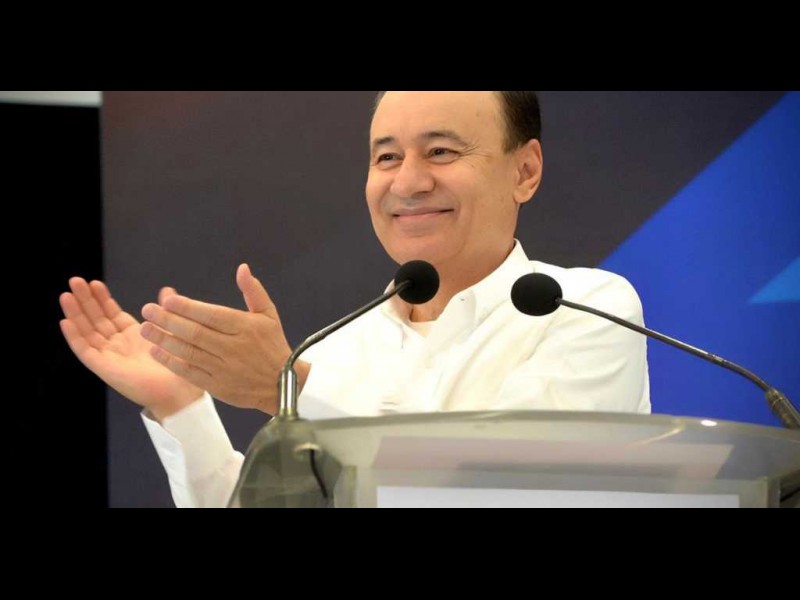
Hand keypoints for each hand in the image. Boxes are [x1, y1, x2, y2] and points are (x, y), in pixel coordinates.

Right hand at [59, 278, 203, 419]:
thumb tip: (167, 290)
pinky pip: (85, 351)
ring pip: (86, 331)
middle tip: (75, 280)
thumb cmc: (178, 368)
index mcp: (133, 336)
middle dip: (85, 300)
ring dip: (75, 314)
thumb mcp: (171, 333)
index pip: (111, 313)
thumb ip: (164, 311)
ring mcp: (109, 356)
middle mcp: (118, 345)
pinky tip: (66, 321)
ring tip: (66, 294)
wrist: (178, 393)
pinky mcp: (104, 368)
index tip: (94, 283)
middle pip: (96, 319)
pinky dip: (74, 337)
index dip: (102, 298)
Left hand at [139, 264, 307, 414]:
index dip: (188, 308)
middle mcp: (233, 347)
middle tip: (147, 310)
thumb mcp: (269, 315)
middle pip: (195, 333)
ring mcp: (224, 368)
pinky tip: (156, 352)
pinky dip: (171, 362)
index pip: (211, 315)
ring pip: (189, 352)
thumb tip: (242, 268)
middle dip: (168, 321)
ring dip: (164, 340)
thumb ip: (253, 291)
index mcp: (245, 328)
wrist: (281, 385)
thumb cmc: (272, 345)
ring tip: (145, 329)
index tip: (168, 300)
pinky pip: (189, 372)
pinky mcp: (217, 385)